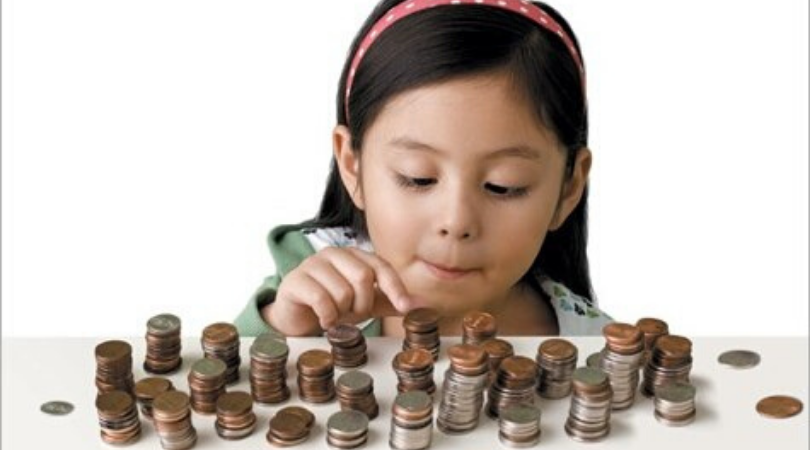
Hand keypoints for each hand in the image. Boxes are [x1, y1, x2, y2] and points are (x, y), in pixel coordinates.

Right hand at [262, 247, 414, 335]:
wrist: (297, 317)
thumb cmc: (332, 305)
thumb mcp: (365, 304)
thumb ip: (391, 302)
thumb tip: (424, 306)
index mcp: (354, 256)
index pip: (381, 266)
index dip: (395, 287)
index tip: (405, 307)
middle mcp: (334, 254)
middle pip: (363, 277)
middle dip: (362, 304)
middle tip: (353, 315)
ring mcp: (312, 264)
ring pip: (342, 291)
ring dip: (342, 312)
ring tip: (335, 316)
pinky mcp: (295, 280)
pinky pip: (320, 298)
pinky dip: (327, 316)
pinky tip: (324, 320)